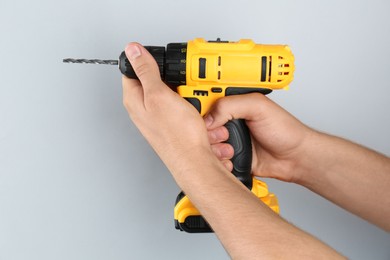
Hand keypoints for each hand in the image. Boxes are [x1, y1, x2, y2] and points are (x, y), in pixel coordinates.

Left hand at [122, 43, 210, 168]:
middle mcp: (144, 108)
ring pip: (175, 94)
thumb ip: (145, 70)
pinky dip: (193, 108)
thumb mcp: (159, 94)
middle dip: (174, 81)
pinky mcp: (174, 124)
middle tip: (182, 86)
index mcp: (134, 99)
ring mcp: (160, 117)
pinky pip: (184, 108)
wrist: (195, 160)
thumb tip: (132, 50)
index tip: (161, 61)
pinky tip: (197, 115)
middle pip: (158, 82)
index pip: (134, 71)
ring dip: (188, 96)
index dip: (147, 62)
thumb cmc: (176, 135)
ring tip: (192, 105)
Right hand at [204, 93, 311, 182]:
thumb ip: (232, 105)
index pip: (206, 104)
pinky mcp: (230, 158)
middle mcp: (228, 122)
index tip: (208, 122)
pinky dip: (219, 164)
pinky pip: (215, 162)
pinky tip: (230, 161)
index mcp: (233, 105)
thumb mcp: (259, 107)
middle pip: (202, 128)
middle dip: (209, 135)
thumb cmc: (285, 130)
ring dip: (215, 151)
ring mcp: (228, 141)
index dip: (201, 113)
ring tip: (230, 150)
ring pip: (206, 147)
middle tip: (224, 136)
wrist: (295, 158)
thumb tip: (209, 116)